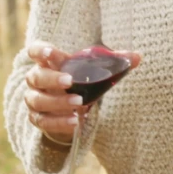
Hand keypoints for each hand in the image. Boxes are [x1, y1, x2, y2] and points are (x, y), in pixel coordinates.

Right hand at [22, 43, 141, 142]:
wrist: (68, 107)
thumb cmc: (80, 80)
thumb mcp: (94, 69)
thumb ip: (114, 61)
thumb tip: (137, 57)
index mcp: (48, 62)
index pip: (35, 51)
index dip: (40, 51)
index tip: (50, 53)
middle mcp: (36, 79)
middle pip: (36, 77)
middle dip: (52, 79)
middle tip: (70, 82)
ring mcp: (34, 99)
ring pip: (38, 100)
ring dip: (58, 103)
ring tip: (80, 103)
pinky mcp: (38, 118)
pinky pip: (44, 121)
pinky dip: (59, 122)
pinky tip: (75, 122)